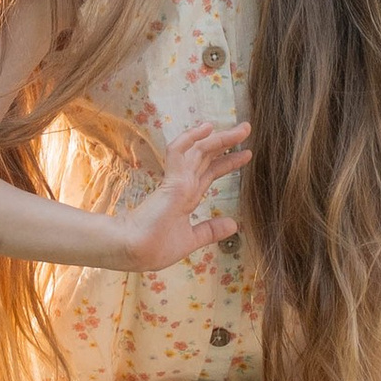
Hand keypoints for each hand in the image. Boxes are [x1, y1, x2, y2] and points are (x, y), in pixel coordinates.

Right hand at [118, 120, 252, 273]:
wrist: (135, 252)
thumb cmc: (155, 248)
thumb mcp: (190, 239)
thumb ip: (210, 230)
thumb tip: (233, 224)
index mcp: (187, 197)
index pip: (210, 172)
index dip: (228, 162)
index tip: (246, 154)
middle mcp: (184, 185)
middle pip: (208, 157)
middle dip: (227, 142)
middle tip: (246, 128)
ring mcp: (177, 181)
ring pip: (199, 151)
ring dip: (219, 138)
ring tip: (241, 128)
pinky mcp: (171, 182)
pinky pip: (179, 153)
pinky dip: (191, 139)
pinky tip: (207, 129)